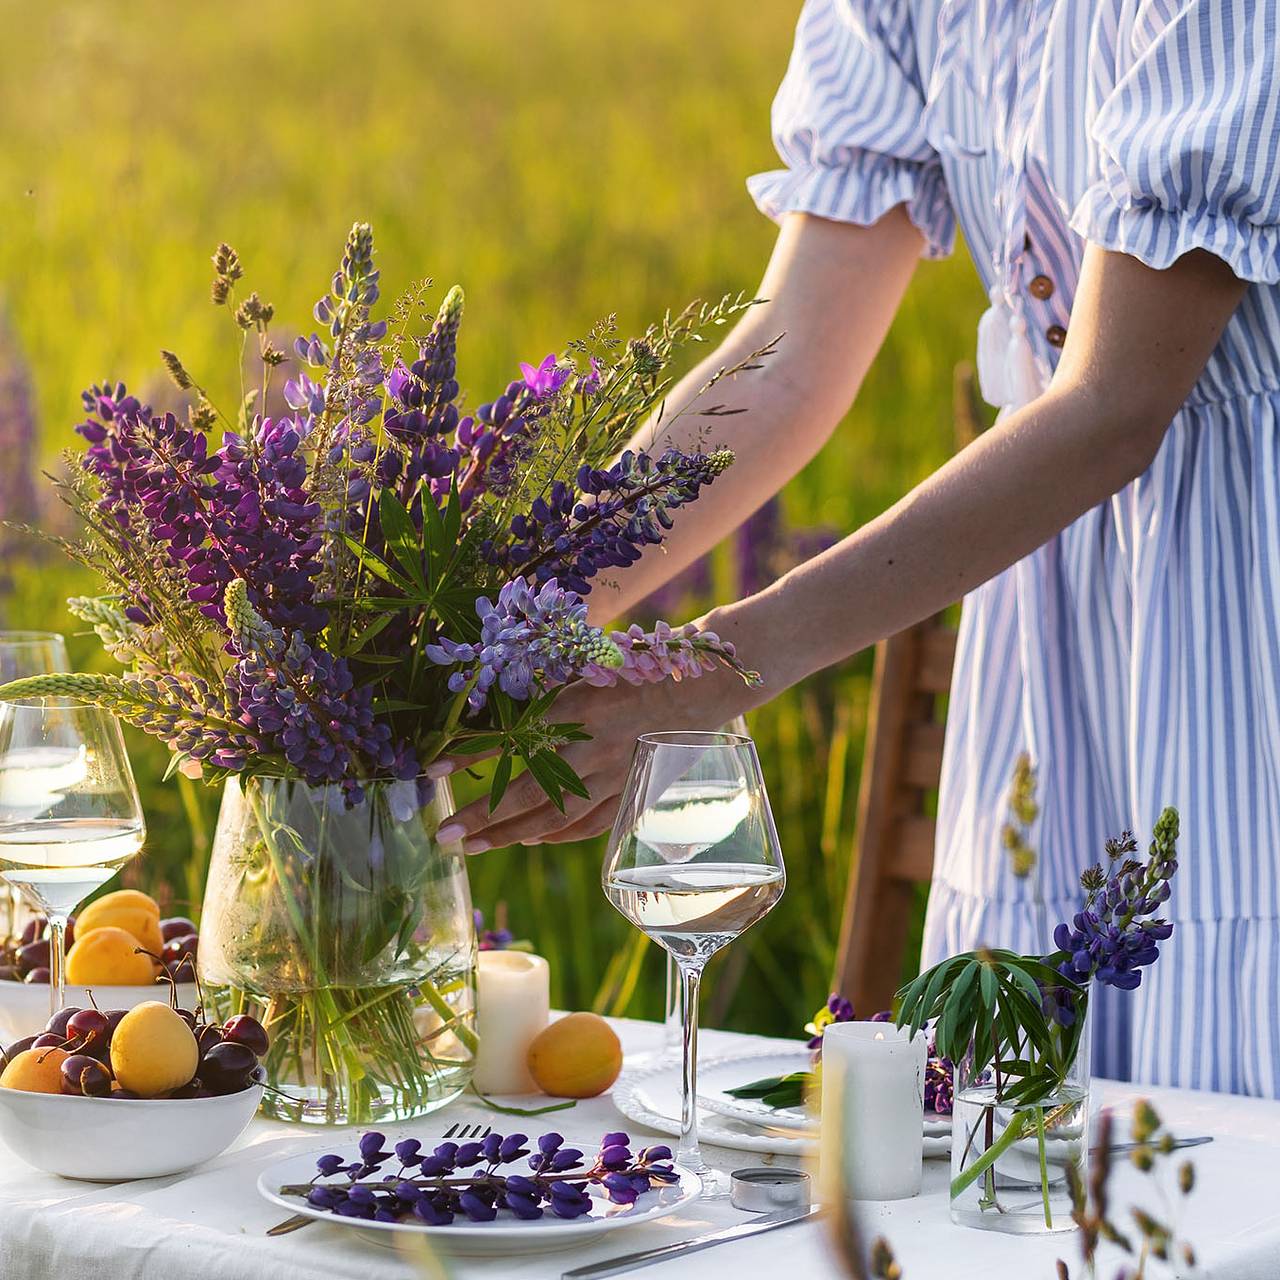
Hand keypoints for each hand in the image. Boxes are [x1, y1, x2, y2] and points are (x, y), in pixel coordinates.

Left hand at [435, 668, 748, 852]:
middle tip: (445, 835)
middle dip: (481, 818)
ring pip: (554, 817)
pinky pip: (588, 825)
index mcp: (576, 708)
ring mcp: (614, 777)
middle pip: (526, 793)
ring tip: (472, 845)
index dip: (469, 752)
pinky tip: (530, 837)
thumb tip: (488, 701)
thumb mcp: (584, 665)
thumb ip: (543, 688)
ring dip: (509, 834)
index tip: (432, 765)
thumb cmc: (638, 666)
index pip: (511, 737)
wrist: (701, 685)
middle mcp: (591, 748)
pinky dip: (556, 835)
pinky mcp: (633, 792)